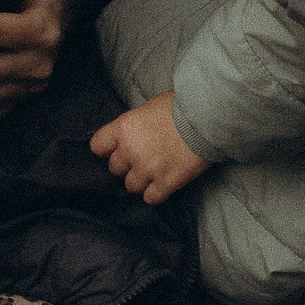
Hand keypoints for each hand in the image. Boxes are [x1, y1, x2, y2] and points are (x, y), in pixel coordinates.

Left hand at [89, 92, 211, 204]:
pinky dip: (156, 193)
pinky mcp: (166, 183)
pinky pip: (151, 198)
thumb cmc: (181, 106)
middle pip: (115, 169)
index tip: (116, 149)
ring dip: (141, 181)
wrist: (207, 117)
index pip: (98, 146)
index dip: (107, 149)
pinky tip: (163, 184)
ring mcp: (148, 169)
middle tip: (141, 159)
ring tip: (153, 172)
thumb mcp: (149, 108)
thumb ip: (135, 125)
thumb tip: (133, 133)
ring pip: (131, 186)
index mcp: (124, 128)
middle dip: (126, 165)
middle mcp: (131, 150)